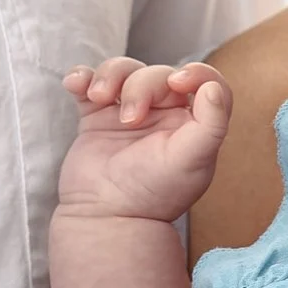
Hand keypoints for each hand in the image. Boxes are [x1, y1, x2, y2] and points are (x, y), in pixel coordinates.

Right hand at [57, 57, 232, 224]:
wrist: (106, 217)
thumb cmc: (154, 194)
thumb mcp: (193, 162)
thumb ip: (212, 125)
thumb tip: (212, 87)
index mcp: (191, 123)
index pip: (204, 82)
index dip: (195, 73)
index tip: (178, 83)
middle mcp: (162, 114)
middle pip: (158, 74)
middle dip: (140, 87)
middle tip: (128, 120)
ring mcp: (125, 112)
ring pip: (124, 71)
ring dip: (110, 75)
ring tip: (98, 97)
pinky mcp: (95, 116)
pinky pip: (89, 83)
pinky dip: (81, 77)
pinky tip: (75, 84)